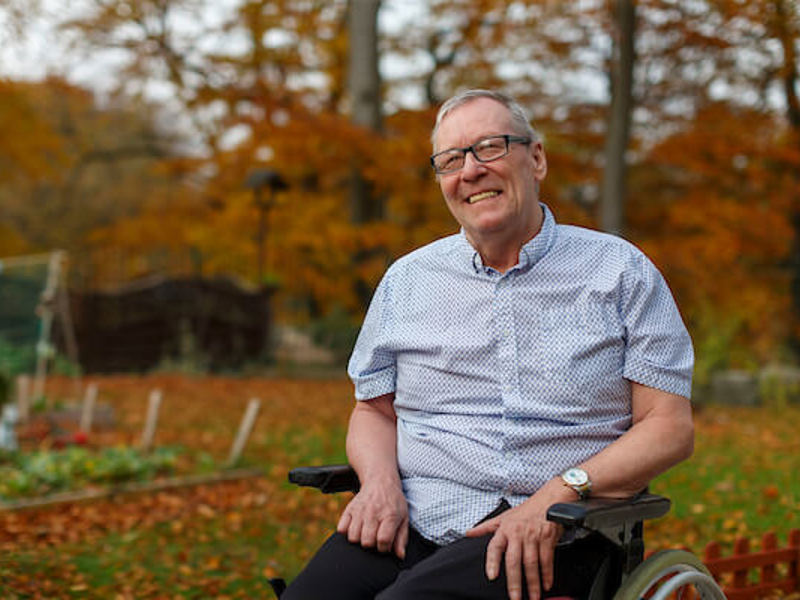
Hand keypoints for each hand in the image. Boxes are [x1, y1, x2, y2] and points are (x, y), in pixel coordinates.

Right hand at [336, 479, 408, 558]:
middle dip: (372, 545)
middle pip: (367, 541)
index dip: (384, 548)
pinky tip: (357, 528)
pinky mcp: (349, 509)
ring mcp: (359, 510)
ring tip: (366, 533)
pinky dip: (347, 532)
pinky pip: (341, 529)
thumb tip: (400, 556)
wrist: (380, 481)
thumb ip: (402, 538)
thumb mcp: (404, 517)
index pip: (383, 540)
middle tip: (376, 537)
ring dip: (359, 540)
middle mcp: (373, 512)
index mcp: (390, 515)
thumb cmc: (394, 502)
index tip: (385, 544)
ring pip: (353, 537)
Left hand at [465, 483, 566, 599]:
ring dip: (533, 583)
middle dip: (515, 582)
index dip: (492, 561)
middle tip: (515, 598)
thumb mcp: (503, 517)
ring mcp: (533, 536)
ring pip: (532, 563)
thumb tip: (468, 533)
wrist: (549, 499)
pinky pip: (547, 559)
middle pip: (514, 560)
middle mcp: (518, 533)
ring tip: (533, 597)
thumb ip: (485, 527)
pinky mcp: (548, 538)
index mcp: (504, 529)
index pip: (495, 546)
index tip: (492, 576)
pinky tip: (546, 585)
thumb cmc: (525, 511)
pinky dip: (547, 574)